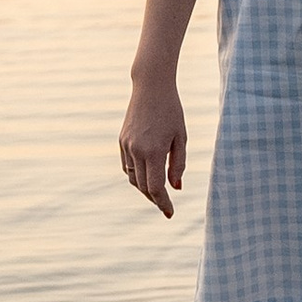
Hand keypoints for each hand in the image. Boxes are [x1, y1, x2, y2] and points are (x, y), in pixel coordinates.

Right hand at [119, 72, 188, 211]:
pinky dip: (136, 175)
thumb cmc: (171, 111)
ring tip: (157, 192)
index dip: (163, 203)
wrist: (151, 87)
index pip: (156, 187)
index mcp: (153, 151)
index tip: (170, 213)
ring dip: (144, 188)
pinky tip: (146, 175)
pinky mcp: (121, 141)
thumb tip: (175, 187)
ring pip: (133, 178)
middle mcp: (136, 151)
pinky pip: (127, 166)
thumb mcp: (180, 138)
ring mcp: (126, 146)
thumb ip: (178, 164)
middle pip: (143, 186)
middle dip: (155, 198)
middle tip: (166, 206)